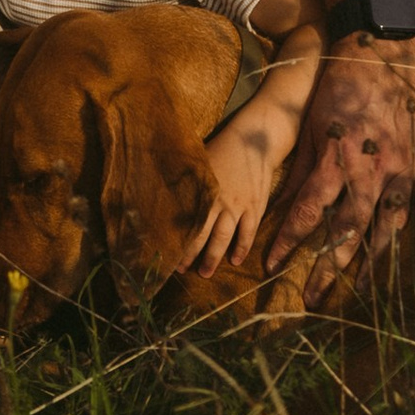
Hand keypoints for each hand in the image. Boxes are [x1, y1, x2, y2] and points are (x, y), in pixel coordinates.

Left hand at [181, 124, 276, 275]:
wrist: (254, 140)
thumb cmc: (221, 149)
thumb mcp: (199, 161)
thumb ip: (185, 179)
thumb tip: (160, 188)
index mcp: (202, 189)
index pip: (186, 219)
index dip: (177, 237)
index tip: (166, 252)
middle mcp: (218, 200)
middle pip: (202, 233)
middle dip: (191, 254)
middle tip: (182, 271)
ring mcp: (238, 205)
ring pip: (224, 237)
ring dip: (214, 257)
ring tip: (206, 273)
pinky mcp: (255, 207)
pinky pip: (248, 232)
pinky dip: (242, 248)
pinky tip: (236, 260)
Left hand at [260, 42, 414, 286]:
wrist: (380, 48)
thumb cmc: (338, 84)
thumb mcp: (309, 124)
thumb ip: (300, 168)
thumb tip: (280, 206)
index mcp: (337, 160)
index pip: (309, 213)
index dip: (289, 242)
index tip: (272, 265)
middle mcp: (371, 171)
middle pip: (348, 232)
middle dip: (328, 269)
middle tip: (314, 299)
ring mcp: (404, 168)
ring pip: (389, 226)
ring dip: (374, 260)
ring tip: (361, 288)